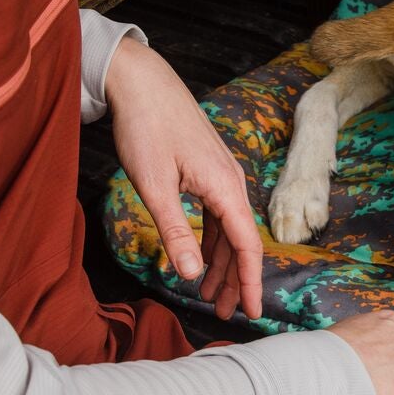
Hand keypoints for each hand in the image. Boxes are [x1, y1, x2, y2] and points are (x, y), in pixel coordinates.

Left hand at [105, 38, 261, 319]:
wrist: (141, 81)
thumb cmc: (146, 128)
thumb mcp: (155, 186)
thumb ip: (175, 231)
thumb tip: (191, 275)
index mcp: (225, 187)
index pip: (247, 246)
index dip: (250, 282)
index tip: (251, 313)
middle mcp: (230, 182)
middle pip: (241, 242)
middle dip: (235, 280)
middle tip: (224, 313)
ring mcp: (220, 175)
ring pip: (229, 230)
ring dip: (221, 263)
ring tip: (208, 293)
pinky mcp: (207, 170)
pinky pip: (217, 215)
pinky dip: (211, 241)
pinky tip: (200, 257)